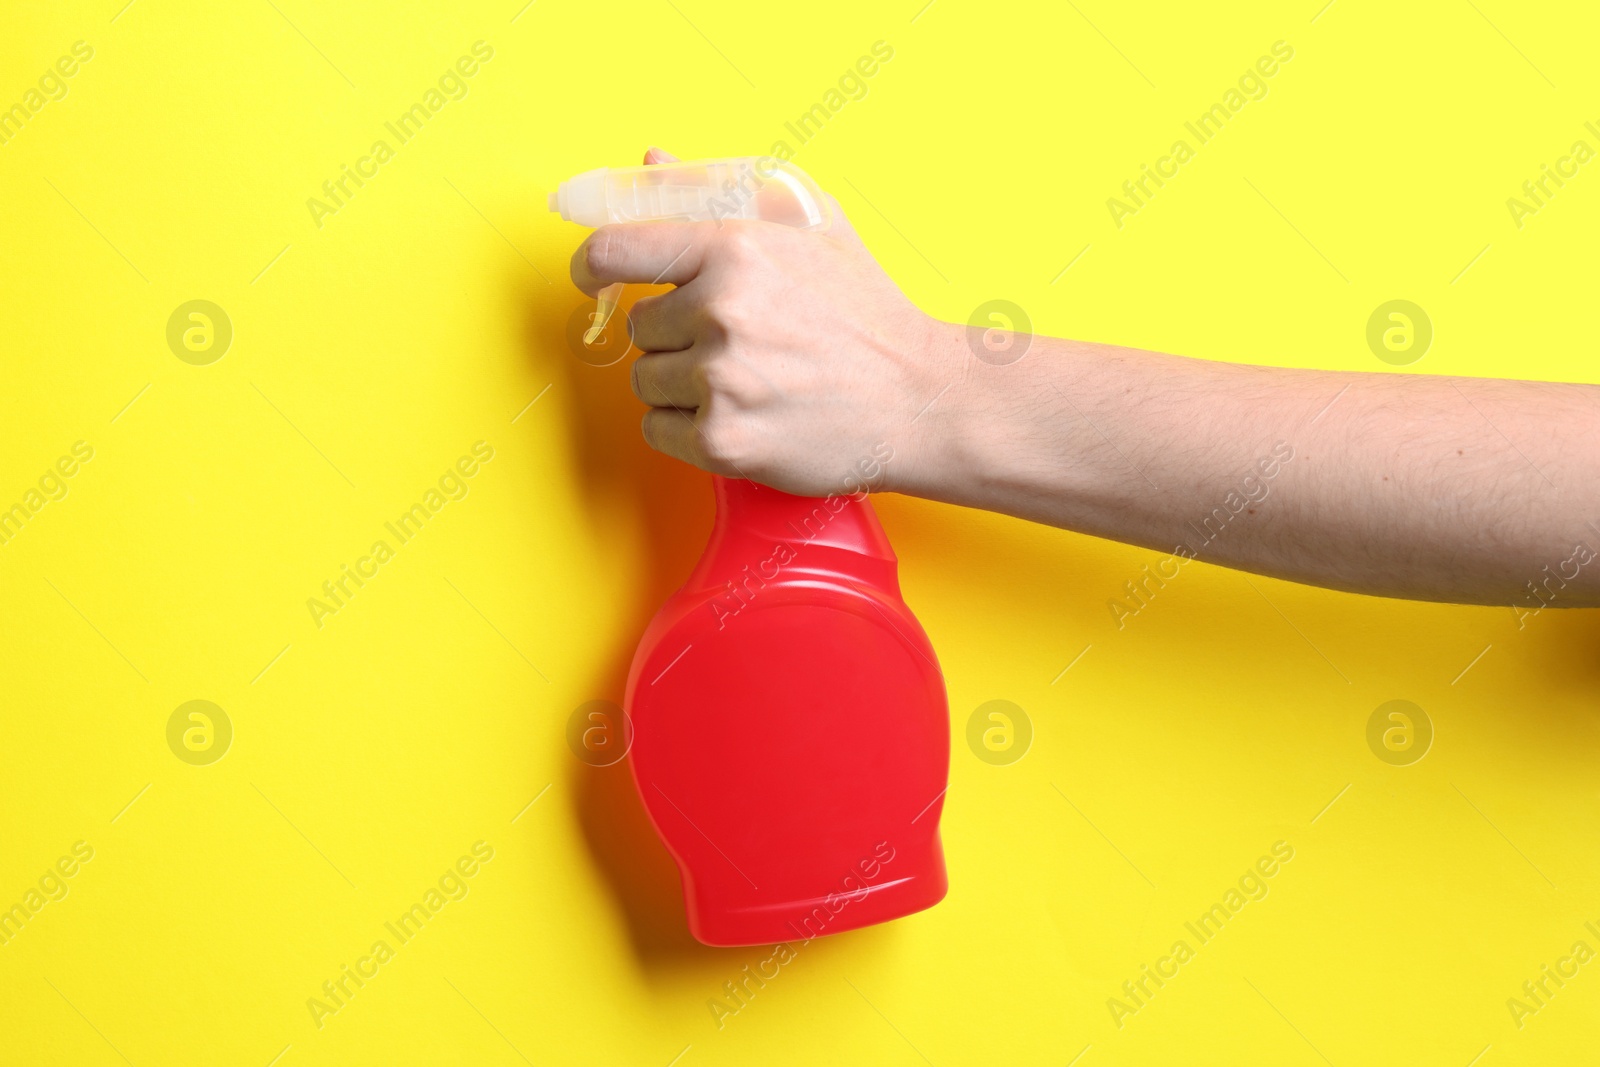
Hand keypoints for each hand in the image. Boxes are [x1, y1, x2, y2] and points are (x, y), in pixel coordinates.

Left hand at [568, 147, 960, 497]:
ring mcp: (720, 380)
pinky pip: (659, 431)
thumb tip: (649, 162)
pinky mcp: (724, 441)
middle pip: (639, 327)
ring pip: (647, 382)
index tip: (593, 279)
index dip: (592, 266)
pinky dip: (688, 429)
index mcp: (733, 246)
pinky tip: (741, 416)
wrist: (920, 398)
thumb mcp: (807, 224)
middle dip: (674, 337)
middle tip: (736, 345)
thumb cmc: (865, 311)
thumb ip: (718, 189)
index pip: (615, 249)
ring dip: (682, 386)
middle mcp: (721, 311)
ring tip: (747, 382)